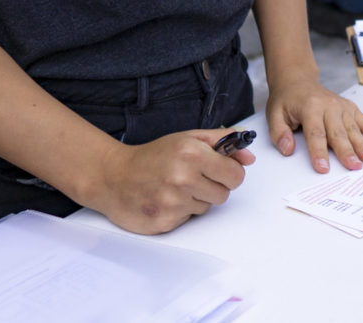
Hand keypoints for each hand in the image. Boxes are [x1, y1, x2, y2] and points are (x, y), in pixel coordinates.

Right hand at [89, 127, 253, 235]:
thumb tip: (249, 156)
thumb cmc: (153, 156)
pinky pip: (188, 219)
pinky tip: (164, 199)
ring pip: (207, 208)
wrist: (113, 176)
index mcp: (192, 154)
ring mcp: (173, 203)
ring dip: (196, 199)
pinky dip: (180, 211)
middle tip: (191, 178)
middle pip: (224, 195)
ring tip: (174, 188)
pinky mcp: (164, 223)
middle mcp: (183, 179)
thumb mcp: (187, 138)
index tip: (217, 169)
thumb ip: (222, 142)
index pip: (236, 175)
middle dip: (212, 186)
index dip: (228, 172)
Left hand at [266, 76, 362, 173]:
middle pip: (338, 133)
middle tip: (354, 167)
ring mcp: (342, 106)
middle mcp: (329, 106)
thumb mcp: (274, 114)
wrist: (298, 81)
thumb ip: (279, 133)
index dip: (319, 152)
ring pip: (353, 129)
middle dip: (347, 152)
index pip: (315, 133)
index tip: (323, 168)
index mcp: (310, 107)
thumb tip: (288, 149)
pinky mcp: (350, 108)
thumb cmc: (287, 100)